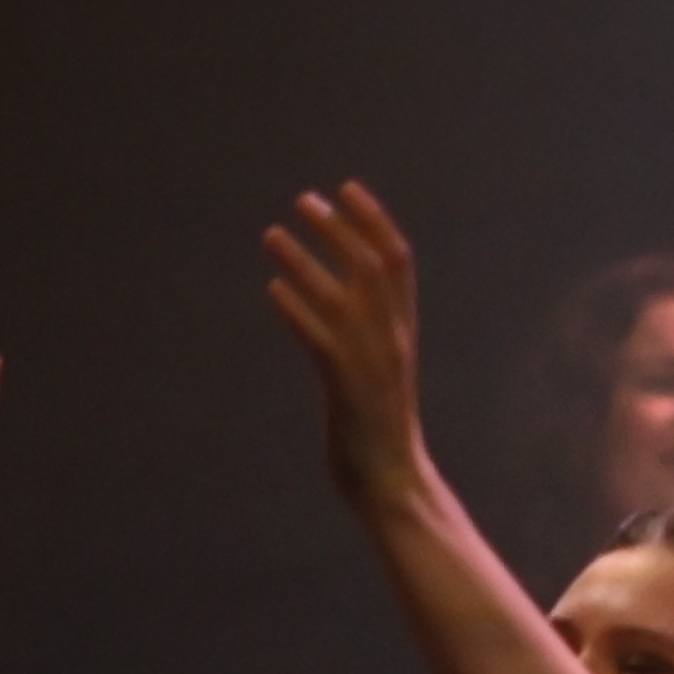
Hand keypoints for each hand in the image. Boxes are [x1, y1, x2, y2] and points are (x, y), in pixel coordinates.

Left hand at [257, 182, 441, 509]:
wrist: (394, 484)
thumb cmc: (379, 431)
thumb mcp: (378, 373)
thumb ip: (365, 336)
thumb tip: (341, 303)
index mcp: (401, 334)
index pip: (398, 264)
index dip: (375, 222)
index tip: (348, 189)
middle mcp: (391, 341)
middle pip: (372, 268)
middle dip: (340, 228)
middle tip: (305, 199)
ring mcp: (371, 363)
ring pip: (341, 298)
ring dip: (305, 261)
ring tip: (272, 234)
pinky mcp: (346, 387)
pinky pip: (320, 341)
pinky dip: (297, 311)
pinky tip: (272, 290)